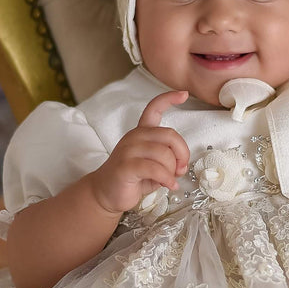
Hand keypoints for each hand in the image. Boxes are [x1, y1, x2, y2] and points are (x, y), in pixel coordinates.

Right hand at [89, 90, 190, 215]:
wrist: (105, 193)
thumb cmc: (132, 179)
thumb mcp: (154, 166)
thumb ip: (168, 160)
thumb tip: (181, 165)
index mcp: (141, 133)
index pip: (154, 108)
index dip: (169, 99)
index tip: (184, 94)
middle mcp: (134, 137)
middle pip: (169, 135)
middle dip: (182, 153)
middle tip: (181, 168)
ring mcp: (128, 150)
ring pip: (164, 154)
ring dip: (172, 171)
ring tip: (170, 181)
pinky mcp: (126, 166)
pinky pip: (155, 169)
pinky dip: (167, 179)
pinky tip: (168, 185)